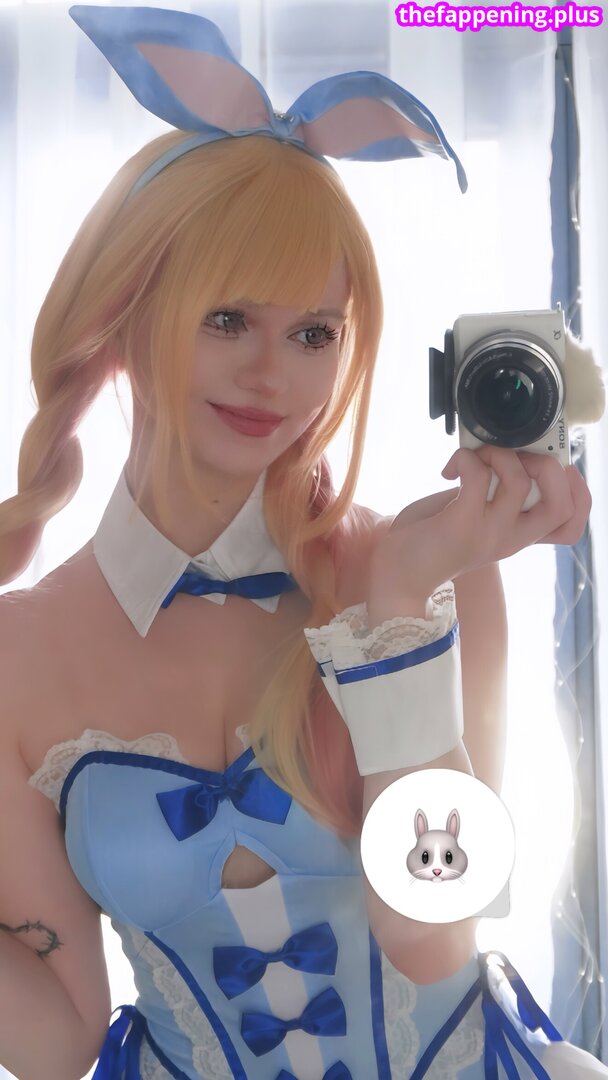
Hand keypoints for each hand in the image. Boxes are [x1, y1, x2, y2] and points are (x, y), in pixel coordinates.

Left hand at [370, 447, 590, 602]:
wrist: (398, 574)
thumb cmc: (433, 539)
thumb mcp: (475, 517)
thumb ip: (496, 493)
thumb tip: (508, 450)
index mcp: (518, 536)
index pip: (570, 524)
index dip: (577, 493)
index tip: (556, 468)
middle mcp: (510, 538)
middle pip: (561, 507)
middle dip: (549, 467)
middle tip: (518, 456)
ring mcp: (488, 533)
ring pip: (519, 482)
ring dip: (499, 454)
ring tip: (476, 457)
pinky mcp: (461, 525)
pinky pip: (477, 476)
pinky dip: (466, 459)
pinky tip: (450, 469)